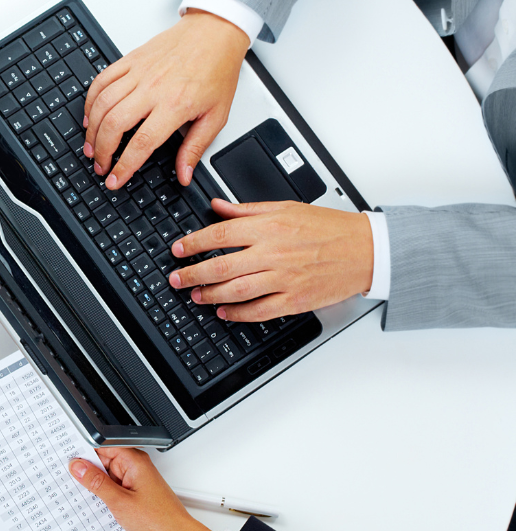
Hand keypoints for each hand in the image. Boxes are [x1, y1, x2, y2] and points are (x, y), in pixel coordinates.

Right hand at [70, 449, 217, 530]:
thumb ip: (96, 483)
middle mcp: (135, 466)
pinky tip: (102, 506)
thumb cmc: (160, 520)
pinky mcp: (135, 492)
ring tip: (94, 499)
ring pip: (107, 476)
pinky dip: (106, 496)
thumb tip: (78, 467)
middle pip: (102, 461)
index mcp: (133, 461)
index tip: (67, 461)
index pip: (101, 446)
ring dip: (97, 487)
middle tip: (75, 484)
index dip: (83, 453)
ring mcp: (135, 480)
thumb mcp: (119, 502)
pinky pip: (114, 488)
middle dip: (88, 472)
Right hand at [83, 10, 248, 188]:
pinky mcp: (130, 60)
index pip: (141, 143)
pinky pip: (101, 81)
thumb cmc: (217, 70)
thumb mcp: (216, 116)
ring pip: (102, 104)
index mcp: (175, 105)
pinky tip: (89, 116)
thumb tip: (184, 175)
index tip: (115, 180)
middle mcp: (153, 88)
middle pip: (114, 125)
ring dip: (91, 130)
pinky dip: (89, 101)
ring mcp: (139, 73)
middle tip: (100, 166)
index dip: (124, 166)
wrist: (214, 32)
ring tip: (91, 147)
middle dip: (101, 151)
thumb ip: (196, 148)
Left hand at [168, 199, 373, 321]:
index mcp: (269, 227)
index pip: (220, 235)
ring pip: (236, 291)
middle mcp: (273, 253)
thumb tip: (217, 205)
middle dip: (192, 274)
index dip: (193, 243)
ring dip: (210, 295)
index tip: (177, 250)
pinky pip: (259, 311)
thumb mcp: (286, 207)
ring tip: (195, 295)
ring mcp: (284, 278)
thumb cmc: (329, 228)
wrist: (365, 250)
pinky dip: (237, 314)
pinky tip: (224, 312)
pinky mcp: (294, 299)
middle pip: (221, 266)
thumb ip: (247, 210)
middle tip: (176, 279)